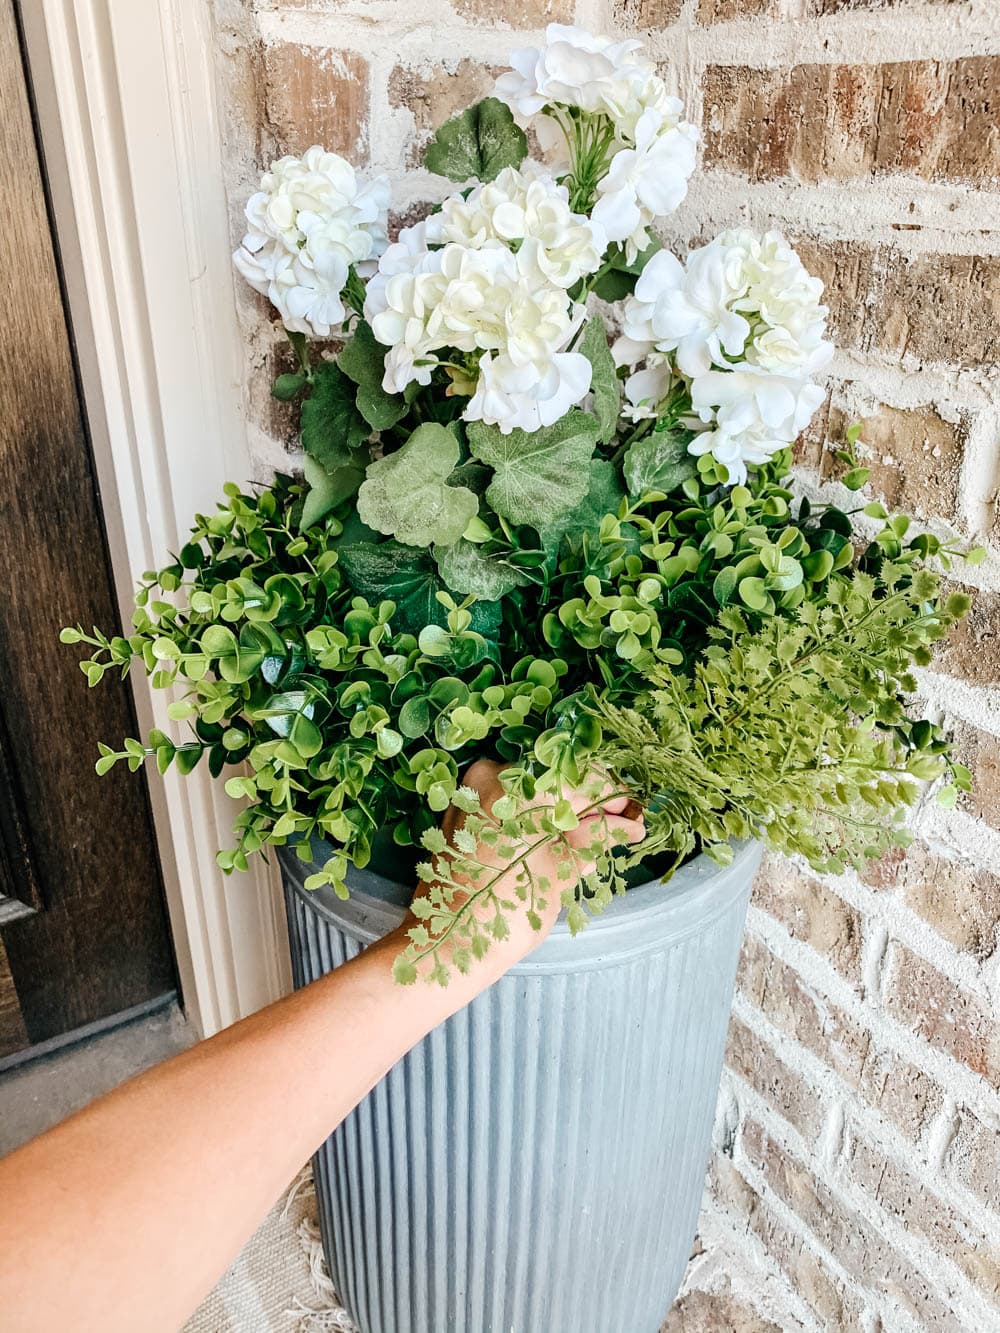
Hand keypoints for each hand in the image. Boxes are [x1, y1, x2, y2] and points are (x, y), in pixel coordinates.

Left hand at [402, 759, 644, 982]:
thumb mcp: (560, 873)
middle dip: (588, 807)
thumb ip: (593, 839)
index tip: (633, 813)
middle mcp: (492, 777)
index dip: (611, 796)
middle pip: (555, 782)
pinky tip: (558, 844)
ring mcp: (472, 793)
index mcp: (520, 785)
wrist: (445, 948)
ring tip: (591, 844)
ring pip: (533, 794)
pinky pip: (510, 805)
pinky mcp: (462, 813)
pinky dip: (536, 820)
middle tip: (618, 830)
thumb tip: (629, 825)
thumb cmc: (506, 912)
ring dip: (564, 815)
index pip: (580, 778)